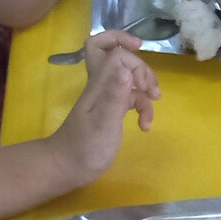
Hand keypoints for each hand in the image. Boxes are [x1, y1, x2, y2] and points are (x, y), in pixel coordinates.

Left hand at [49, 32, 158, 188]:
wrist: (66, 168)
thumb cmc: (85, 148)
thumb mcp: (103, 123)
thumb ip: (115, 95)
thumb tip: (126, 68)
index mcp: (98, 83)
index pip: (115, 52)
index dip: (131, 56)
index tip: (143, 80)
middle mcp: (102, 85)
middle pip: (120, 58)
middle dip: (141, 69)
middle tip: (151, 90)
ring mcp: (106, 98)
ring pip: (129, 80)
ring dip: (145, 90)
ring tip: (153, 105)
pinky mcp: (110, 111)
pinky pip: (130, 99)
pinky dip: (142, 108)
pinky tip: (144, 126)